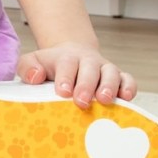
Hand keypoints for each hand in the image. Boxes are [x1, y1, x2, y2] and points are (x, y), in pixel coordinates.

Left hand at [16, 42, 136, 107]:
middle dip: (86, 85)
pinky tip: (126, 98)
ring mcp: (105, 68)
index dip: (66, 78)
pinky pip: (128, 80)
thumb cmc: (50, 65)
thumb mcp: (33, 62)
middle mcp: (88, 61)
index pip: (66, 65)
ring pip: (112, 74)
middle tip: (81, 101)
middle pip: (90, 69)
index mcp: (67, 58)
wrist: (71, 56)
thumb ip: (28, 67)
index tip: (62, 92)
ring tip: (104, 100)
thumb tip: (35, 76)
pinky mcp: (118, 77)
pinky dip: (129, 87)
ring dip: (109, 86)